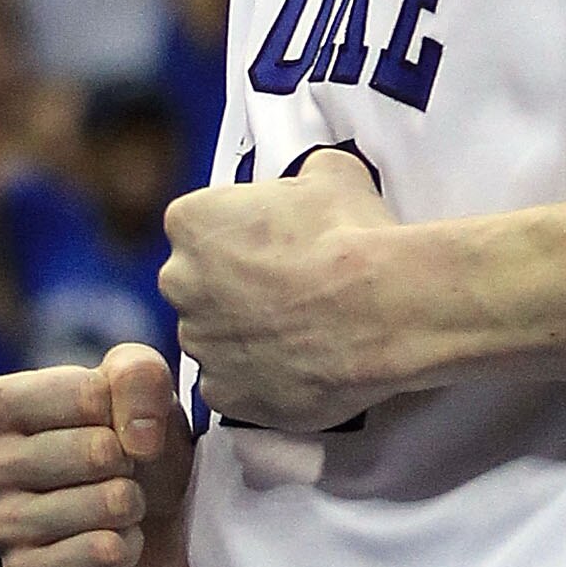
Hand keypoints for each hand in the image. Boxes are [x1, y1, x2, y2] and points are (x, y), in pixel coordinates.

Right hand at [0, 343, 194, 566]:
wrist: (153, 516)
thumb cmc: (133, 438)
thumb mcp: (142, 384)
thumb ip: (138, 375)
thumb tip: (136, 439)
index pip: (87, 396)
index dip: (124, 410)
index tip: (113, 424)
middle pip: (96, 452)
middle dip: (131, 462)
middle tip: (119, 470)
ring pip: (101, 506)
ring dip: (131, 505)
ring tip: (119, 504)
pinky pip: (95, 556)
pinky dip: (125, 548)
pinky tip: (115, 541)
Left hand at [162, 150, 399, 431]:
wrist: (384, 307)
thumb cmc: (353, 237)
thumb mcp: (330, 173)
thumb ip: (300, 179)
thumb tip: (309, 183)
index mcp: (192, 223)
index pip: (199, 226)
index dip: (240, 235)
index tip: (273, 243)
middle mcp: (181, 283)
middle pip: (198, 284)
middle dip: (234, 288)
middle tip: (287, 289)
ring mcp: (199, 342)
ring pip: (215, 337)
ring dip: (246, 335)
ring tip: (301, 330)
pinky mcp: (224, 393)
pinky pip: (232, 385)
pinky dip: (259, 378)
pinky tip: (299, 364)